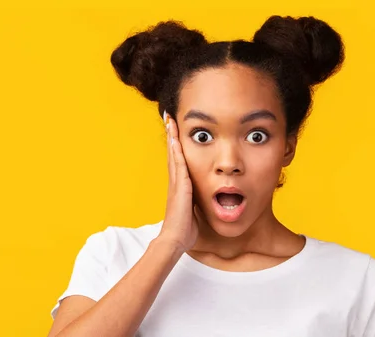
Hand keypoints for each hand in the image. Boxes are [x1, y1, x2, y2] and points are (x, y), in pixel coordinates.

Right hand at [158, 111, 198, 252]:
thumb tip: (205, 202)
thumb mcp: (193, 211)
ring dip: (172, 137)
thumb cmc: (185, 230)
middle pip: (173, 153)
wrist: (175, 240)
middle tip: (169, 118)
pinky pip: (178, 164)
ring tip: (170, 121)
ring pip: (174, 155)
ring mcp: (176, 183)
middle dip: (171, 135)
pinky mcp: (180, 187)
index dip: (176, 145)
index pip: (177, 160)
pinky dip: (176, 151)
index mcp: (180, 186)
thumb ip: (196, 203)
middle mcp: (176, 181)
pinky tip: (176, 139)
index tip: (175, 131)